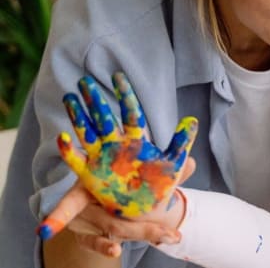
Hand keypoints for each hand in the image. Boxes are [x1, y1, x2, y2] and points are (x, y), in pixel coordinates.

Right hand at [37, 72, 198, 241]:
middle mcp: (117, 145)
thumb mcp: (174, 164)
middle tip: (85, 80)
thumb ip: (181, 143)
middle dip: (95, 100)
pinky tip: (62, 137)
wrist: (149, 209)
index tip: (118, 76)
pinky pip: (77, 161)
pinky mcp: (90, 174)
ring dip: (78, 117)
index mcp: (137, 141)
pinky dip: (69, 151)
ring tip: (69, 98)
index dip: (125, 95)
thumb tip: (192, 120)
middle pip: (104, 118)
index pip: (131, 113)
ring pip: (88, 133)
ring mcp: (103, 158)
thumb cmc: (160, 185)